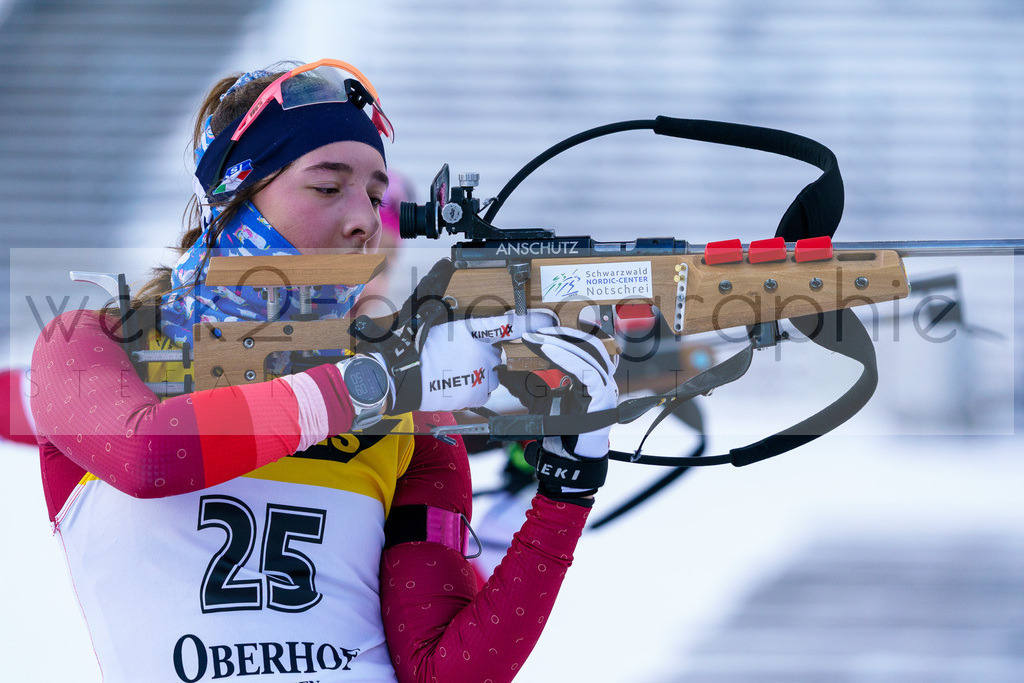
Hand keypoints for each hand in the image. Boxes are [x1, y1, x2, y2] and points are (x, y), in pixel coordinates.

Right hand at [415, 311, 556, 412]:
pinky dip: (473, 389)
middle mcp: (482, 353)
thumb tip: (446, 268)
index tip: (548, 320)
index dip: (531, 322)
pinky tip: (455, 384)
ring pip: (491, 374)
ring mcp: (481, 375)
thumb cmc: (414, 345)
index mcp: (472, 330)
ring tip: (455, 372)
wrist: (403, 376)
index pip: (509, 324)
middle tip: (459, 356)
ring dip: (479, 373)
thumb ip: (446, 299)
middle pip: (496, 354)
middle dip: (484, 355)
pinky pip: (483, 391)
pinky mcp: (476, 394)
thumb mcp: (430, 315)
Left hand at [521, 325, 617, 458]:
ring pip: (591, 353)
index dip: (562, 336)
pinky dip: (568, 359)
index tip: (536, 332)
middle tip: (535, 332)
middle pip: (589, 344)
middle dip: (562, 334)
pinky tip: (549, 352)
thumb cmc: (557, 432)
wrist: (567, 459)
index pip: (582, 347)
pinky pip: (589, 372)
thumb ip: (523, 386)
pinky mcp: (603, 398)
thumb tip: (501, 371)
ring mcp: (606, 388)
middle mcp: (602, 380)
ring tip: (539, 340)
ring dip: (563, 343)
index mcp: (590, 378)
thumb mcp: (536, 402)